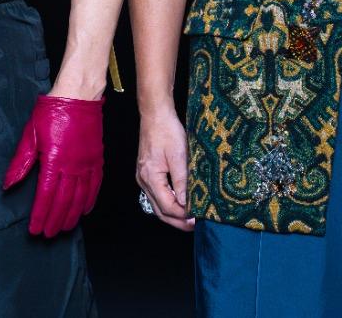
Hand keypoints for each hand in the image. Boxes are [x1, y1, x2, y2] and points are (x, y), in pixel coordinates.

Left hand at [2, 95, 103, 237]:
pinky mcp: (97, 159)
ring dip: (72, 215)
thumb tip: (8, 184)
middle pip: (63, 201)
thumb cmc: (51, 112)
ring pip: (80, 197)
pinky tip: (84, 210)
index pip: (46, 196)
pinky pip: (95, 185)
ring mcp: (86, 163)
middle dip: (55, 220)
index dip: (40, 215)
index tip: (35, 229)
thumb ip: (20, 162)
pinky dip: (90, 200)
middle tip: (49, 235)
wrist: (77, 96)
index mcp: (53, 160)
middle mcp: (72, 166)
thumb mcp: (30, 135)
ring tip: (65, 228)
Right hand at [136, 103, 193, 230]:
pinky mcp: (147, 173)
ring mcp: (143, 178)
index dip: (182, 216)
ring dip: (173, 214)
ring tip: (189, 218)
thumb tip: (186, 205)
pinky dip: (168, 203)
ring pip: (157, 205)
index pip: (167, 207)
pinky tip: (180, 203)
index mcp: (150, 177)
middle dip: (177, 221)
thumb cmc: (167, 131)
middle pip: (160, 210)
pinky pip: (157, 195)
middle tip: (195, 225)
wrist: (155, 115)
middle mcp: (143, 181)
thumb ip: (182, 182)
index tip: (197, 219)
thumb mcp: (179, 156)